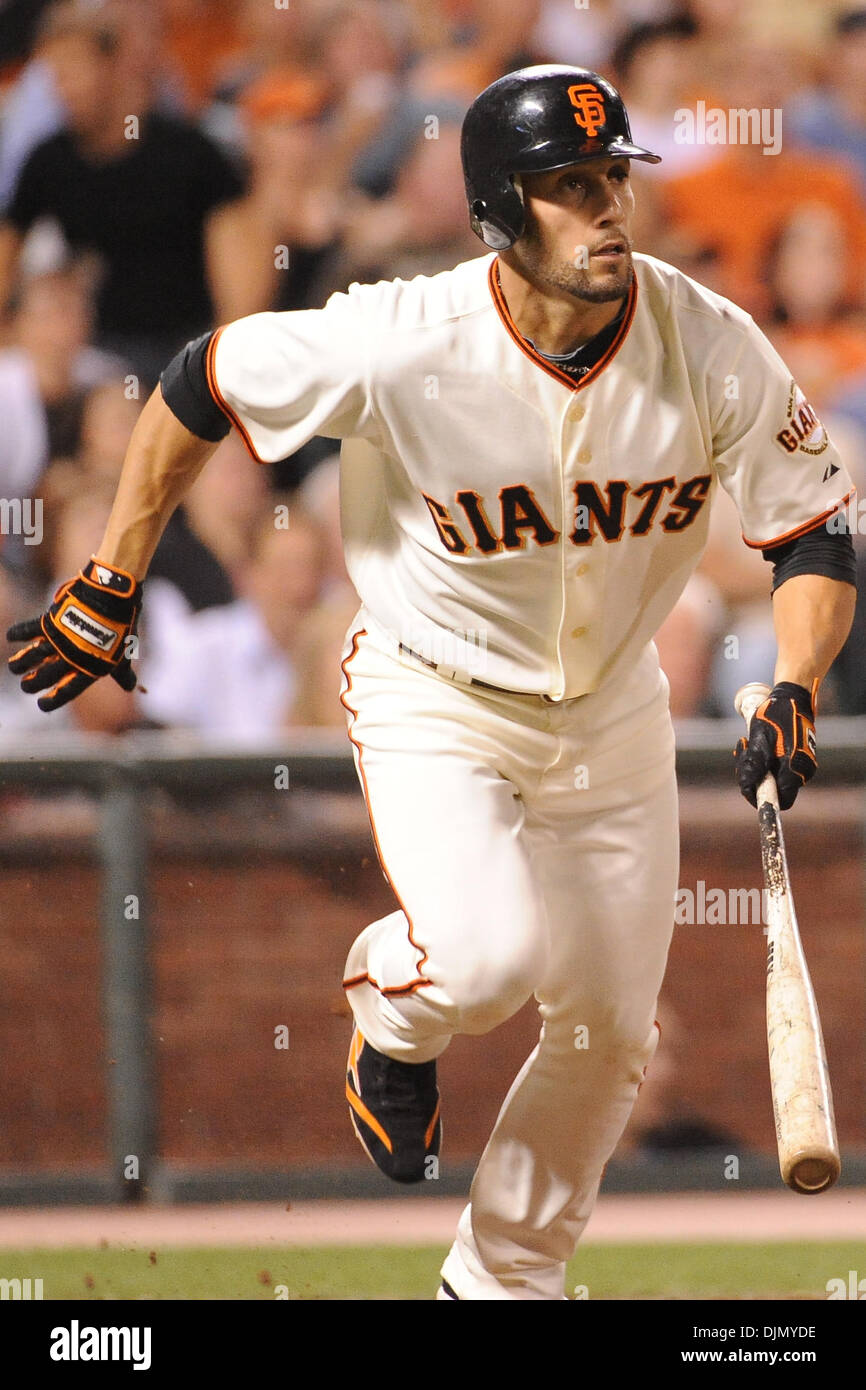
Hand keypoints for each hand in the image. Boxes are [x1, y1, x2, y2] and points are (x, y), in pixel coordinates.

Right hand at [6, 558, 141, 711]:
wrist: (112, 595)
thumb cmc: (121, 625)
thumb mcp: (123, 652)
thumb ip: (122, 672)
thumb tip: (131, 687)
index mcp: (90, 668)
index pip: (67, 692)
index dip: (52, 701)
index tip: (41, 705)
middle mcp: (72, 657)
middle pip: (44, 677)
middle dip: (31, 684)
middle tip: (25, 686)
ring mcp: (60, 639)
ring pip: (32, 656)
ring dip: (20, 663)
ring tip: (13, 667)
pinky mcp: (51, 621)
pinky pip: (29, 629)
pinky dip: (18, 633)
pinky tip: (10, 637)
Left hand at [734, 681, 816, 809]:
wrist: (792, 698)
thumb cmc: (775, 714)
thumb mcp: (760, 736)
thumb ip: (754, 762)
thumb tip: (747, 784)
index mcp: (795, 768)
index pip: (780, 799)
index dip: (761, 797)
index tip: (746, 784)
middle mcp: (802, 771)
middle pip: (775, 789)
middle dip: (754, 776)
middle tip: (743, 753)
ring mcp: (801, 765)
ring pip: (774, 778)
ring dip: (756, 767)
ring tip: (746, 744)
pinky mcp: (797, 759)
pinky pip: (778, 768)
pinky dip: (763, 761)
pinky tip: (753, 744)